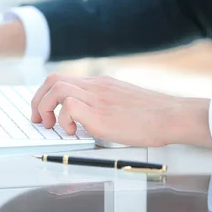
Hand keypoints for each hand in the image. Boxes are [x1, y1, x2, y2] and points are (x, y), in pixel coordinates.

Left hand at [31, 74, 211, 148]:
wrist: (173, 116)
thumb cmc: (153, 116)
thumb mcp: (123, 103)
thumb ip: (103, 106)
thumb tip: (86, 120)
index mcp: (100, 83)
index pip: (63, 79)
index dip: (47, 94)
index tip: (45, 111)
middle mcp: (96, 86)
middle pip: (53, 79)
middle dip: (38, 100)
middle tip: (40, 120)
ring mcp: (97, 98)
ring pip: (56, 88)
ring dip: (46, 108)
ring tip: (53, 126)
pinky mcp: (100, 114)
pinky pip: (68, 106)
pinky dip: (63, 120)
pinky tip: (75, 132)